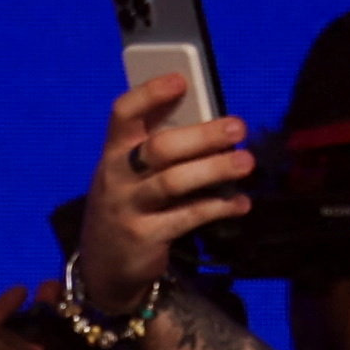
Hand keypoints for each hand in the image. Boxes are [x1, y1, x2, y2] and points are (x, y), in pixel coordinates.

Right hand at [78, 72, 253, 311]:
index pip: (123, 114)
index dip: (150, 94)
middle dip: (202, 135)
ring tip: (246, 162)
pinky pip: (186, 218)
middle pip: (159, 148)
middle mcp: (116, 177)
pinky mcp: (144, 238)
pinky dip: (218, 208)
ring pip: (174, 182)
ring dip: (214, 169)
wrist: (104, 268)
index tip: (181, 81)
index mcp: (113, 153)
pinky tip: (240, 203)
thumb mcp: (130, 175)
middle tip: (238, 127)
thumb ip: (158, 150)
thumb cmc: (129, 206)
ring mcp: (128, 209)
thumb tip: (213, 124)